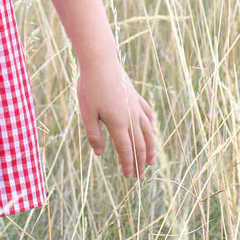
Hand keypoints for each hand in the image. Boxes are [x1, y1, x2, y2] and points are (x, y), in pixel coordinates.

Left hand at [77, 54, 156, 178]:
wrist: (101, 62)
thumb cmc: (91, 87)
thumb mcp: (87, 113)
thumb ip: (94, 135)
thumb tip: (100, 154)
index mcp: (118, 124)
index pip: (126, 150)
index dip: (128, 165)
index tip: (128, 177)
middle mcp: (131, 117)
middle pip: (139, 144)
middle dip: (140, 162)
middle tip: (140, 176)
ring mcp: (136, 107)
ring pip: (148, 132)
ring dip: (150, 148)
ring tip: (151, 161)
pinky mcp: (135, 97)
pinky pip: (148, 115)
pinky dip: (151, 126)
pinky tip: (152, 131)